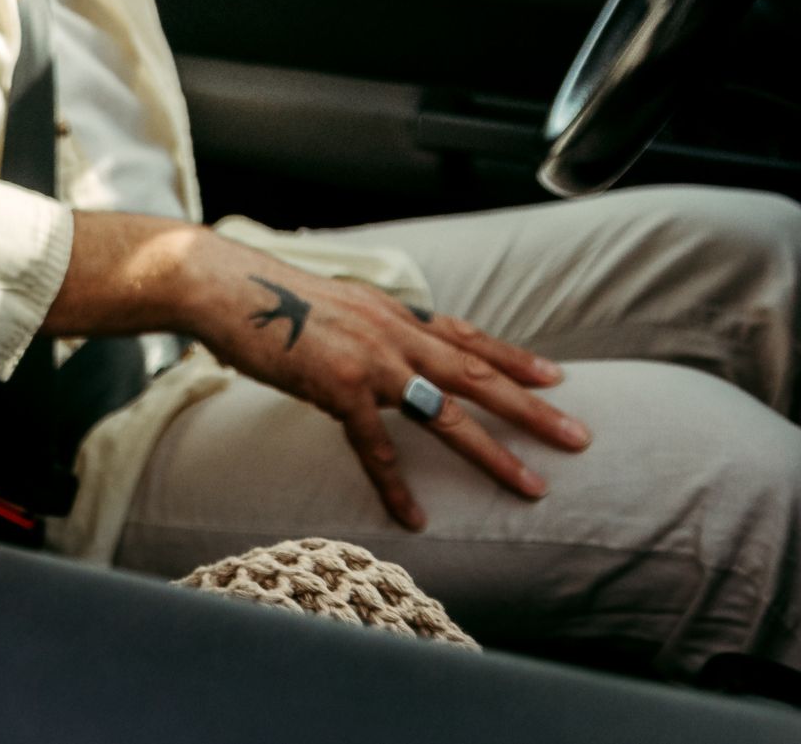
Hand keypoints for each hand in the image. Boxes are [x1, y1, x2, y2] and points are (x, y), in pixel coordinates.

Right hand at [187, 237, 587, 531]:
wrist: (221, 284)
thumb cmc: (267, 297)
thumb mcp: (336, 304)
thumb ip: (370, 326)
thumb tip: (389, 343)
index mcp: (393, 313)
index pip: (468, 337)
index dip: (514, 357)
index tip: (558, 376)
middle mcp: (393, 333)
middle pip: (478, 376)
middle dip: (533, 408)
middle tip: (578, 437)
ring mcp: (370, 361)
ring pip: (447, 413)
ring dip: (493, 452)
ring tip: (530, 485)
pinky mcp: (337, 387)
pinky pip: (375, 446)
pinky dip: (396, 484)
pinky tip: (413, 516)